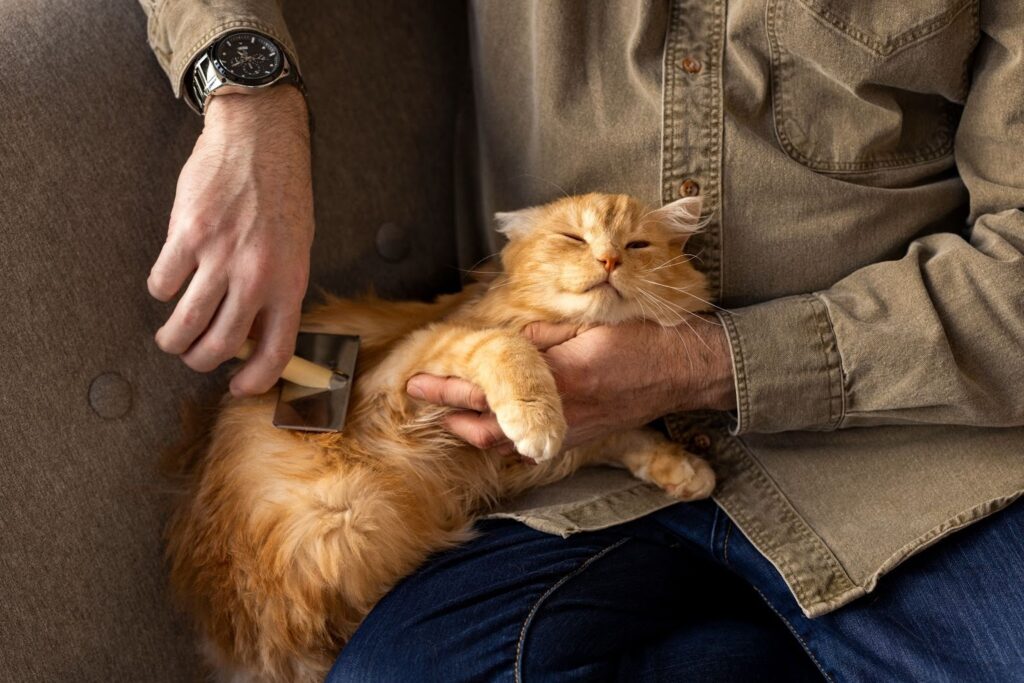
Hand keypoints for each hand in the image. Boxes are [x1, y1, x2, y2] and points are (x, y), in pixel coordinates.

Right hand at [147, 85, 312, 395]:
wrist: (261, 141)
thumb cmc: (283, 196)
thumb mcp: (298, 249)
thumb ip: (278, 292)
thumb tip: (253, 336)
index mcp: (290, 283)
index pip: (276, 351)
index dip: (255, 380)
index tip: (239, 387)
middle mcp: (256, 275)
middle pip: (219, 345)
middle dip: (201, 361)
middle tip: (194, 357)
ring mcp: (219, 256)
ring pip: (185, 323)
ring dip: (173, 339)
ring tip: (171, 338)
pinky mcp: (186, 235)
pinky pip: (163, 283)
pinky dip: (161, 291)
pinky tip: (169, 283)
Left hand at [405, 316, 736, 454]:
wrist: (684, 370)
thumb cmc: (642, 341)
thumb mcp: (591, 326)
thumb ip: (547, 336)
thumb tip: (512, 341)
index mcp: (561, 376)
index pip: (491, 387)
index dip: (450, 386)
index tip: (421, 378)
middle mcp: (562, 410)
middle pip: (489, 425)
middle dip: (450, 412)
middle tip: (422, 397)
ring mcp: (572, 429)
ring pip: (508, 442)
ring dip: (474, 431)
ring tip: (450, 417)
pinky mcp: (583, 437)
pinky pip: (533, 445)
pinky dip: (506, 440)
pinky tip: (494, 431)